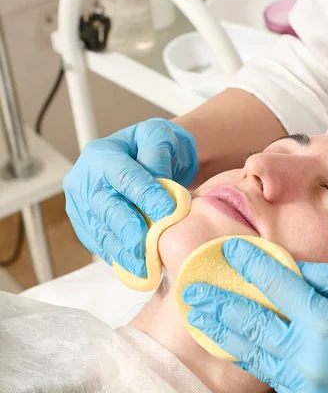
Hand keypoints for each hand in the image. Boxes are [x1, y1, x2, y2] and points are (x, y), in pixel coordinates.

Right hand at [64, 118, 197, 276]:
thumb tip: (159, 180)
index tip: (167, 212)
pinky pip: (99, 244)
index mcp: (102, 154)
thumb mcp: (159, 137)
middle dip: (128, 229)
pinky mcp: (86, 225)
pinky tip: (135, 269)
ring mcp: (82, 204)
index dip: (145, 195)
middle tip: (147, 246)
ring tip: (144, 267)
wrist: (145, 158)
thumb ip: (157, 155)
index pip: (124, 177)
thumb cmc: (153, 147)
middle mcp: (85, 180)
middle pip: (107, 208)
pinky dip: (118, 257)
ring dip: (123, 251)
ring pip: (101, 231)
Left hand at [182, 238, 327, 392]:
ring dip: (222, 330)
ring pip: (251, 351)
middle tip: (192, 289)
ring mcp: (303, 382)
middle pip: (251, 322)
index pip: (277, 285)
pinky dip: (245, 352)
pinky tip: (229, 340)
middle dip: (219, 302)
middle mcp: (308, 356)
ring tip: (197, 315)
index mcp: (327, 324)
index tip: (229, 249)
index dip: (250, 263)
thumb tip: (294, 268)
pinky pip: (266, 371)